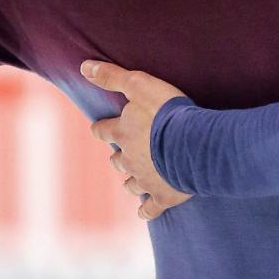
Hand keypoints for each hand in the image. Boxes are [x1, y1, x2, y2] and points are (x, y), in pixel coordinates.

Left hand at [83, 60, 194, 220]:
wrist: (195, 144)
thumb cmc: (167, 111)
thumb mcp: (139, 84)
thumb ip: (111, 76)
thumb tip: (83, 66)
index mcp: (122, 132)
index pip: (102, 131)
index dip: (102, 129)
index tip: (101, 128)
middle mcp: (129, 158)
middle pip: (117, 160)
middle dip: (120, 156)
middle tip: (126, 152)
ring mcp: (146, 179)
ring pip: (131, 184)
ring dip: (132, 181)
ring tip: (137, 178)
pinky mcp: (163, 196)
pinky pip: (151, 209)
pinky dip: (147, 210)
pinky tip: (144, 212)